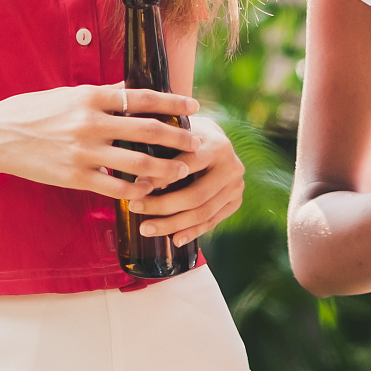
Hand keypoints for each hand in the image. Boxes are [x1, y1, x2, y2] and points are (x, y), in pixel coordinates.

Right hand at [0, 84, 202, 200]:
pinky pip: (116, 187)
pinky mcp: (76, 176)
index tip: (194, 106)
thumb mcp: (66, 93)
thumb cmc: (31, 112)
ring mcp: (84, 152)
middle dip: (178, 138)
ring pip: (138, 163)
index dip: (173, 102)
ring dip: (165, 168)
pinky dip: (137, 190)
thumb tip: (131, 89)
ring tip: (181, 171)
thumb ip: (101, 94)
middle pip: (148, 130)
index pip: (142, 96)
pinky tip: (148, 191)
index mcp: (91, 96)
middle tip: (197, 143)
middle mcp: (91, 122)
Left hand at [128, 115, 245, 246]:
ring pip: (202, 213)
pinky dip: (192, 232)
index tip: (135, 187)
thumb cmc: (189, 136)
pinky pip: (212, 222)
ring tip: (147, 229)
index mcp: (217, 145)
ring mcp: (236, 187)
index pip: (187, 165)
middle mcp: (232, 167)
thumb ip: (162, 145)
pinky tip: (174, 240)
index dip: (161, 178)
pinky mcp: (235, 202)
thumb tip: (135, 173)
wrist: (218, 140)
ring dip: (172, 225)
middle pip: (195, 195)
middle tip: (135, 208)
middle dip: (163, 205)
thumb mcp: (178, 131)